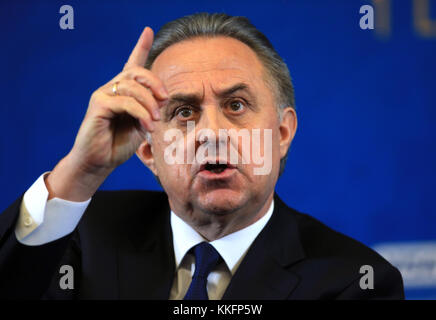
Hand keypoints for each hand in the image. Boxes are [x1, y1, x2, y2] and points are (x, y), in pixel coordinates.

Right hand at [46, 27, 166, 200]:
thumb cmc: (120, 143)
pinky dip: (141, 114)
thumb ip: (150, 108)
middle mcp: (112, 88)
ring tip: (155, 121)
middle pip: (136, 72)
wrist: (100, 162)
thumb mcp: (142, 124)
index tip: (148, 30)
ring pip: (132, 87)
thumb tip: (162, 96)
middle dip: (155, 83)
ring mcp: (103, 94)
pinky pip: (125, 101)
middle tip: (165, 99)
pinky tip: (147, 126)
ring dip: (149, 104)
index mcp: (124, 92)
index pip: (132, 64)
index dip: (140, 46)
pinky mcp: (98, 105)